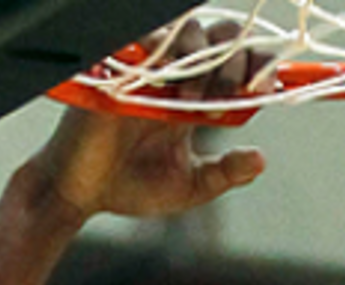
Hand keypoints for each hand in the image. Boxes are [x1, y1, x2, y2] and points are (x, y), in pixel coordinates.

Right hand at [27, 22, 266, 221]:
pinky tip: (165, 79)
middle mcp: (178, 77)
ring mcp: (150, 68)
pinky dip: (162, 48)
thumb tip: (261, 160)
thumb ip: (224, 173)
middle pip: (221, 36)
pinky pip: (147, 37)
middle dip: (236, 58)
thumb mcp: (188, 186)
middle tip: (231, 91)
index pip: (239, 64)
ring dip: (202, 57)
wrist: (80, 193)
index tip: (264, 88)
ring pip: (189, 29)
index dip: (258, 67)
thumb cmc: (130, 188)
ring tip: (192, 101)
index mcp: (199, 99)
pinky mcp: (121, 66)